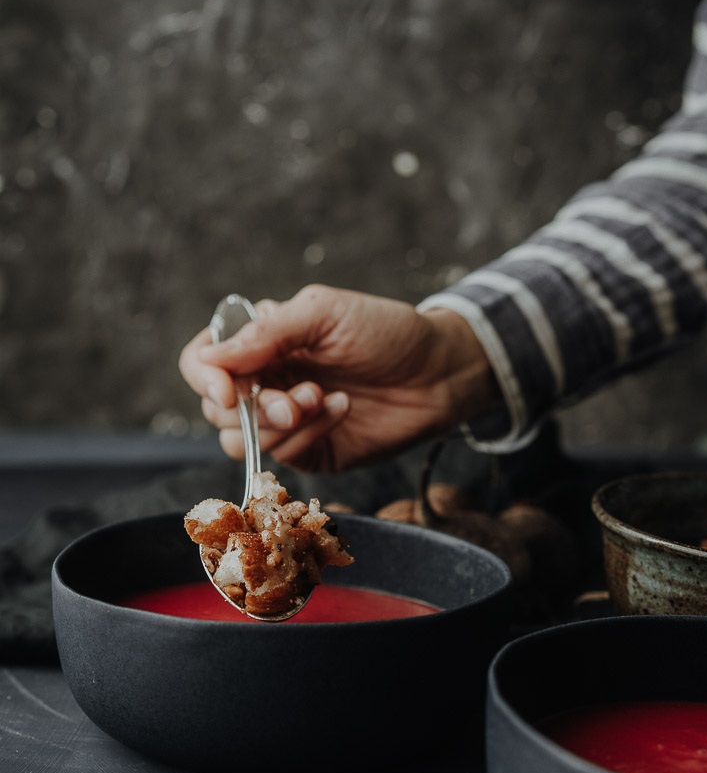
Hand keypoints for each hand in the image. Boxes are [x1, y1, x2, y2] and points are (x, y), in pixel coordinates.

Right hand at [179, 284, 499, 471]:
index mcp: (260, 341)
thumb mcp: (324, 314)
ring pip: (240, 441)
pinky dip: (309, 435)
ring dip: (279, 425)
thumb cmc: (385, 332)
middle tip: (300, 399)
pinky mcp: (309, 450)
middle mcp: (264, 380)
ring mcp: (284, 419)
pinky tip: (342, 409)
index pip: (202, 360)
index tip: (228, 393)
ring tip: (324, 398)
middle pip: (214, 408)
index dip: (204, 378)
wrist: (439, 372)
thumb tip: (211, 357)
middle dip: (252, 408)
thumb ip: (266, 333)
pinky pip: (283, 457)